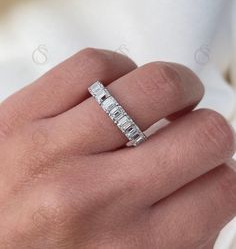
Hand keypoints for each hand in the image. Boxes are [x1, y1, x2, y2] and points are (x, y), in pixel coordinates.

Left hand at [0, 48, 234, 248]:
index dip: (222, 175)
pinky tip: (117, 86)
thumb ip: (175, 237)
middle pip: (203, 135)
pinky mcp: (21, 114)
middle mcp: (95, 196)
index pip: (219, 191)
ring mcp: (55, 148)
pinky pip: (94, 64)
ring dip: (178, 89)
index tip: (210, 171)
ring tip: (171, 98)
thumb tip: (206, 186)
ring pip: (156, 86)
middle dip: (211, 131)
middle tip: (196, 132)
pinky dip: (120, 69)